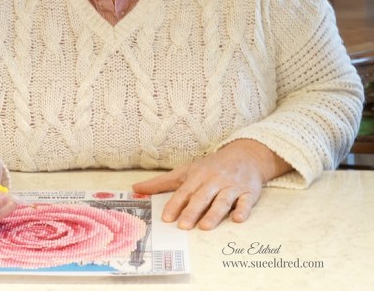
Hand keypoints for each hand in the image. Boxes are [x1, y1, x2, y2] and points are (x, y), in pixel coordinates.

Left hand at [132, 140, 291, 229]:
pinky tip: (237, 218)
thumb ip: (161, 182)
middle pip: (202, 197)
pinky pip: (246, 202)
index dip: (175, 205)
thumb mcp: (185, 171)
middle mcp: (213, 181)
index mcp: (197, 176)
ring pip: (222, 201)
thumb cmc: (210, 167)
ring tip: (205, 227)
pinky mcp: (249, 192)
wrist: (244, 155)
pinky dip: (242, 209)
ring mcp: (232, 186)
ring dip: (214, 214)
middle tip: (183, 226)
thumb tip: (135, 188)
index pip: (184, 192)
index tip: (166, 218)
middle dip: (192, 211)